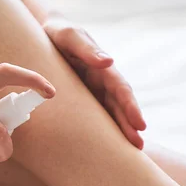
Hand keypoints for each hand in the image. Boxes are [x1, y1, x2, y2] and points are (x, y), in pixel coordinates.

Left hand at [22, 0, 145, 148]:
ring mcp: (94, 92)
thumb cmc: (58, 33)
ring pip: (110, 114)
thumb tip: (108, 62)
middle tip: (138, 146)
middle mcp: (102, 82)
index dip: (130, 107)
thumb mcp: (70, 35)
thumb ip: (86, 48)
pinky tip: (107, 148)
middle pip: (120, 106)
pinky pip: (94, 117)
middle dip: (130, 126)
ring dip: (120, 131)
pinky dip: (103, 131)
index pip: (121, 89)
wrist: (46, 32)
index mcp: (103, 68)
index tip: (139, 124)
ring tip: (130, 152)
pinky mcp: (82, 100)